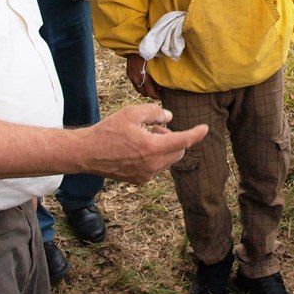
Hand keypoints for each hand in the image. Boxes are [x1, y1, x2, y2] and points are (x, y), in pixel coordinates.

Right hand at [81, 104, 207, 183]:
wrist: (87, 153)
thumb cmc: (108, 131)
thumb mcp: (132, 113)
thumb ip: (155, 113)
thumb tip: (170, 117)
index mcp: (152, 148)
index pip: (183, 141)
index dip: (196, 134)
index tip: (205, 129)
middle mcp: (152, 165)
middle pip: (178, 150)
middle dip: (173, 138)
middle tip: (155, 128)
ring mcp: (146, 175)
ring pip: (168, 159)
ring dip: (164, 147)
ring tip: (144, 137)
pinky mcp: (140, 180)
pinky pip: (157, 167)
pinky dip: (156, 156)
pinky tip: (138, 149)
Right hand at [126, 54, 159, 98]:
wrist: (135, 48)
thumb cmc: (147, 55)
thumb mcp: (154, 66)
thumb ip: (156, 77)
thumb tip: (159, 87)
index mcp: (143, 77)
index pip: (150, 92)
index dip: (155, 96)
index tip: (160, 97)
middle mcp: (136, 79)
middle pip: (143, 93)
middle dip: (150, 94)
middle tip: (157, 93)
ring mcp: (131, 77)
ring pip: (138, 90)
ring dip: (145, 91)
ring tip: (151, 88)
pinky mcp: (129, 74)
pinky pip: (135, 84)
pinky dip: (140, 86)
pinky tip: (145, 83)